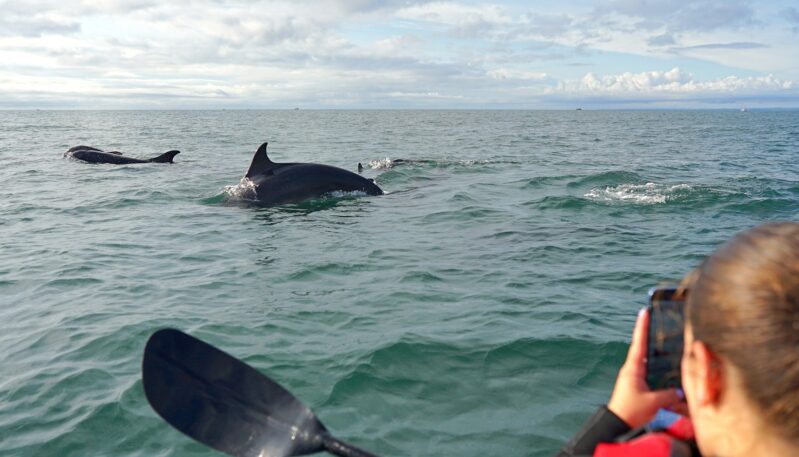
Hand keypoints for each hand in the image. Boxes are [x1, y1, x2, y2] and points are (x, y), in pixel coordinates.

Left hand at [607, 308, 685, 427]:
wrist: (618, 424)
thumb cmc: (631, 411)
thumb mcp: (653, 402)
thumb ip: (669, 395)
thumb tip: (681, 391)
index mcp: (633, 368)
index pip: (639, 343)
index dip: (642, 327)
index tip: (644, 312)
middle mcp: (633, 369)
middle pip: (644, 348)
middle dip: (651, 336)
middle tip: (659, 322)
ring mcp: (635, 377)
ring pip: (648, 361)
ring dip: (656, 353)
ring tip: (667, 341)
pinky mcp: (638, 386)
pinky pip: (651, 373)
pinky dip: (659, 369)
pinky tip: (668, 368)